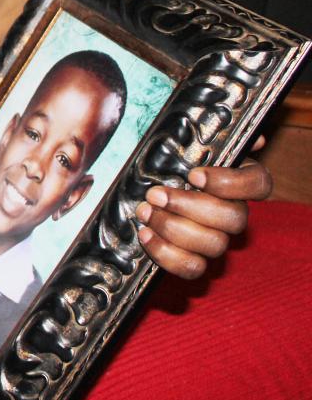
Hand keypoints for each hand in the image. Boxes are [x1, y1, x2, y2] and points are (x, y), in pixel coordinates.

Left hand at [134, 138, 272, 278]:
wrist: (139, 193)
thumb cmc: (164, 163)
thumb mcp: (178, 139)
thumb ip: (206, 131)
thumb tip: (249, 134)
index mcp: (236, 180)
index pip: (259, 184)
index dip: (231, 183)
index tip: (193, 175)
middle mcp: (233, 212)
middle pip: (235, 219)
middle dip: (190, 207)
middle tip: (155, 194)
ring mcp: (217, 239)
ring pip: (215, 245)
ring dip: (174, 229)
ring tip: (144, 212)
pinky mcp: (195, 259)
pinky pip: (193, 268)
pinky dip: (167, 255)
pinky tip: (145, 235)